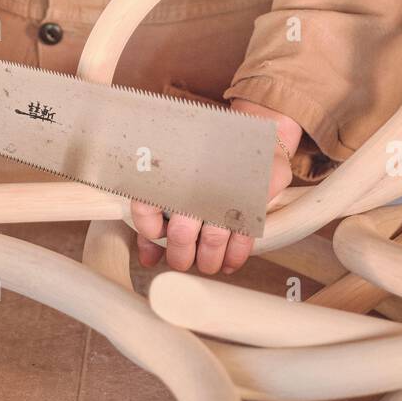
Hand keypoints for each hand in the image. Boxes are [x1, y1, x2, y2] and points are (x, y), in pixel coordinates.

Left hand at [131, 98, 301, 275]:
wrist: (250, 137)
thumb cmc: (205, 161)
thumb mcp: (175, 182)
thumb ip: (157, 219)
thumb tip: (148, 258)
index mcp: (171, 170)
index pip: (147, 208)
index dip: (150, 232)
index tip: (159, 236)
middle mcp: (196, 178)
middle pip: (181, 234)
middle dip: (181, 256)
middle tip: (184, 260)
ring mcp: (227, 188)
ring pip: (213, 240)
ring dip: (209, 260)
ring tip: (208, 263)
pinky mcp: (254, 194)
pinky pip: (244, 236)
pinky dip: (235, 256)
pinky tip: (229, 260)